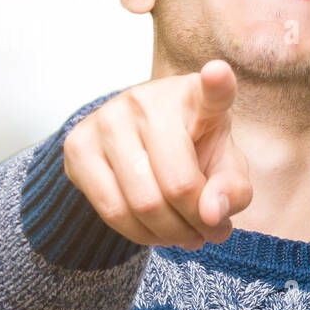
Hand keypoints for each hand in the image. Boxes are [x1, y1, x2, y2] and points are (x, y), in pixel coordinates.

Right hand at [62, 59, 252, 249]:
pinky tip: (156, 231)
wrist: (138, 141)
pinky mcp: (77, 145)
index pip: (211, 90)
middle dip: (197, 224)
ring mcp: (107, 119)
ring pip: (142, 204)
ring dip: (170, 235)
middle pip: (177, 185)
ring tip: (185, 235)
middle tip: (207, 233)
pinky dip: (140, 234)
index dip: (217, 84)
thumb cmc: (192, 150)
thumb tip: (211, 214)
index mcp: (195, 96)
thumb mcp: (224, 166)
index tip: (218, 74)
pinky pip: (111, 211)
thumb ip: (232, 190)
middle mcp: (148, 101)